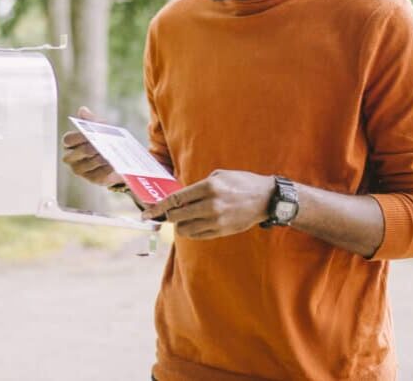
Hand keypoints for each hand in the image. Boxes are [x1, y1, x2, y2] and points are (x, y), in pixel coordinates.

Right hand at [61, 106, 123, 187]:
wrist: (118, 157)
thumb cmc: (104, 139)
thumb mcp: (100, 127)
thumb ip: (91, 120)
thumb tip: (82, 110)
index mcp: (70, 144)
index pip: (68, 140)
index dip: (78, 137)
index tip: (89, 134)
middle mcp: (72, 158)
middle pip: (78, 153)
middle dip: (89, 148)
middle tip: (99, 145)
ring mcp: (81, 170)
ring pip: (87, 164)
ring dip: (99, 159)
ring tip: (108, 154)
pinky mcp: (92, 179)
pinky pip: (97, 175)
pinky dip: (105, 169)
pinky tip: (112, 164)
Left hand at [141, 170, 274, 238]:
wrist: (266, 199)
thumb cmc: (241, 182)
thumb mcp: (219, 176)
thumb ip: (198, 186)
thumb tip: (180, 198)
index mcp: (209, 187)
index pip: (176, 199)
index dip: (158, 207)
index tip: (147, 213)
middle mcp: (211, 205)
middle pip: (177, 216)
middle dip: (168, 216)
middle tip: (166, 214)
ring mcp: (216, 220)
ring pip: (185, 229)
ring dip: (180, 225)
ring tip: (183, 219)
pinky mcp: (221, 231)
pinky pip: (198, 236)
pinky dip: (191, 231)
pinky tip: (194, 224)